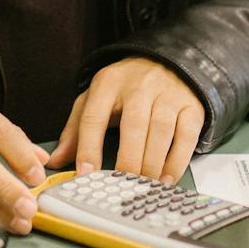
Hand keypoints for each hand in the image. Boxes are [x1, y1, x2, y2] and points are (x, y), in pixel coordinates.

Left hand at [48, 58, 204, 184]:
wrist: (168, 61)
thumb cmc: (125, 87)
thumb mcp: (95, 99)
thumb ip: (75, 129)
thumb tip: (57, 160)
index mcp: (108, 83)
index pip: (94, 117)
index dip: (88, 148)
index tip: (86, 174)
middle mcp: (139, 86)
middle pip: (133, 125)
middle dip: (127, 160)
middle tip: (122, 186)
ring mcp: (168, 95)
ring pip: (161, 131)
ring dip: (152, 164)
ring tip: (144, 186)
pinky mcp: (191, 106)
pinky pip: (186, 136)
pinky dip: (177, 161)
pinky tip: (166, 179)